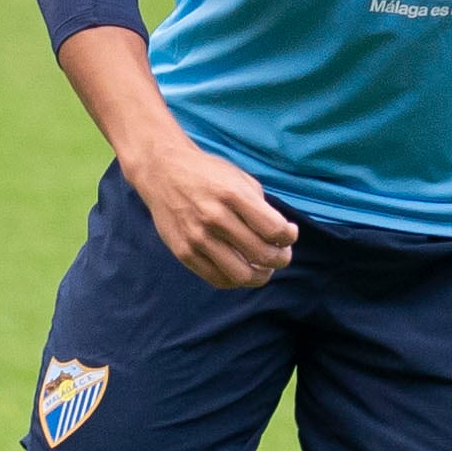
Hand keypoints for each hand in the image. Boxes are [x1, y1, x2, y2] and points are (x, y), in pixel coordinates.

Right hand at [128, 138, 298, 288]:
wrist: (162, 171)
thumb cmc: (207, 174)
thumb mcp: (239, 179)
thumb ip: (261, 207)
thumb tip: (282, 236)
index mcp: (232, 195)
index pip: (274, 230)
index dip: (289, 237)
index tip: (289, 234)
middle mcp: (214, 217)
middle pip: (262, 255)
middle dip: (281, 259)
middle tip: (282, 255)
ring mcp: (197, 238)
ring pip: (242, 275)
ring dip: (261, 276)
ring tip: (264, 268)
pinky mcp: (183, 252)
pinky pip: (218, 279)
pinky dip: (237, 280)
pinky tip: (242, 269)